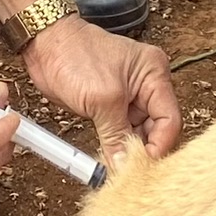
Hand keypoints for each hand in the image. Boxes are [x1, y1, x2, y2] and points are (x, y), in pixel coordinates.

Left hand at [20, 13, 180, 162]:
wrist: (46, 44)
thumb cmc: (75, 55)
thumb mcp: (101, 98)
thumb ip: (116, 134)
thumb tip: (124, 166)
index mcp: (154, 73)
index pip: (169, 118)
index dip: (159, 144)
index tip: (144, 165)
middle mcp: (147, 85)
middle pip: (157, 128)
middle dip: (143, 150)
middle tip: (129, 171)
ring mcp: (129, 96)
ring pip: (138, 133)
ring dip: (128, 150)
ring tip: (116, 168)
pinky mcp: (112, 105)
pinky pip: (121, 131)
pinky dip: (115, 146)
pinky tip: (108, 159)